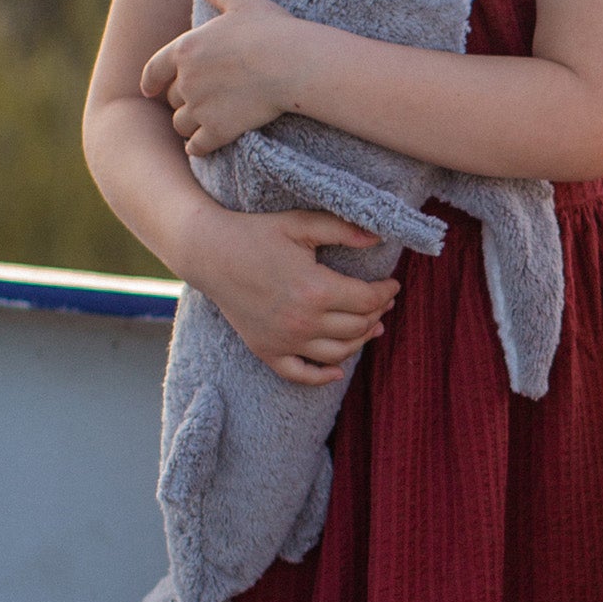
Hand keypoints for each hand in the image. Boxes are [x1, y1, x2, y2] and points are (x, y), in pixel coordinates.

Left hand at [140, 0, 308, 156]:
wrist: (292, 64)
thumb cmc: (271, 29)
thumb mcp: (240, 0)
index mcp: (186, 49)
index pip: (155, 68)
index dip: (150, 80)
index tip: (148, 90)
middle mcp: (187, 80)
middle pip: (173, 99)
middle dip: (182, 102)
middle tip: (199, 103)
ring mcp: (201, 108)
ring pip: (181, 125)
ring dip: (189, 126)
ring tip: (202, 126)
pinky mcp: (218, 131)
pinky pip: (197, 146)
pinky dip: (199, 147)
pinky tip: (206, 146)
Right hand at [186, 205, 399, 385]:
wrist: (209, 253)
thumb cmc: (256, 234)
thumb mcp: (300, 224)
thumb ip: (343, 229)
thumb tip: (381, 238)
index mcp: (315, 289)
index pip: (368, 300)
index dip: (386, 292)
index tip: (393, 284)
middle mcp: (303, 322)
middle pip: (357, 327)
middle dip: (377, 313)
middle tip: (383, 301)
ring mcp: (284, 341)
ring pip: (338, 353)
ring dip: (360, 341)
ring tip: (370, 327)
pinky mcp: (266, 351)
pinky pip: (300, 375)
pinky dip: (322, 377)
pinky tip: (337, 371)